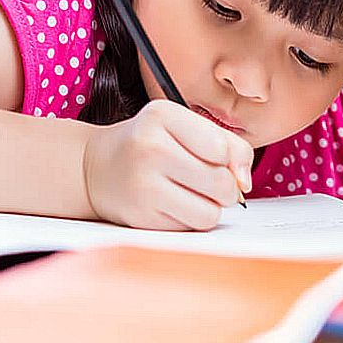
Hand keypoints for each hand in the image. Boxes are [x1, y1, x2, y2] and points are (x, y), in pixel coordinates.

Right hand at [82, 100, 253, 229]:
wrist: (97, 168)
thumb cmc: (151, 144)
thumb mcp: (186, 126)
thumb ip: (228, 144)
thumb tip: (244, 182)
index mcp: (163, 115)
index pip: (222, 148)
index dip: (233, 160)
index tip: (221, 161)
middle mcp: (150, 148)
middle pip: (222, 183)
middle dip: (227, 188)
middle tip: (211, 181)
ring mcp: (143, 186)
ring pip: (210, 212)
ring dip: (212, 207)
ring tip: (195, 193)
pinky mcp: (141, 217)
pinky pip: (191, 227)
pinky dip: (192, 218)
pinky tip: (177, 204)